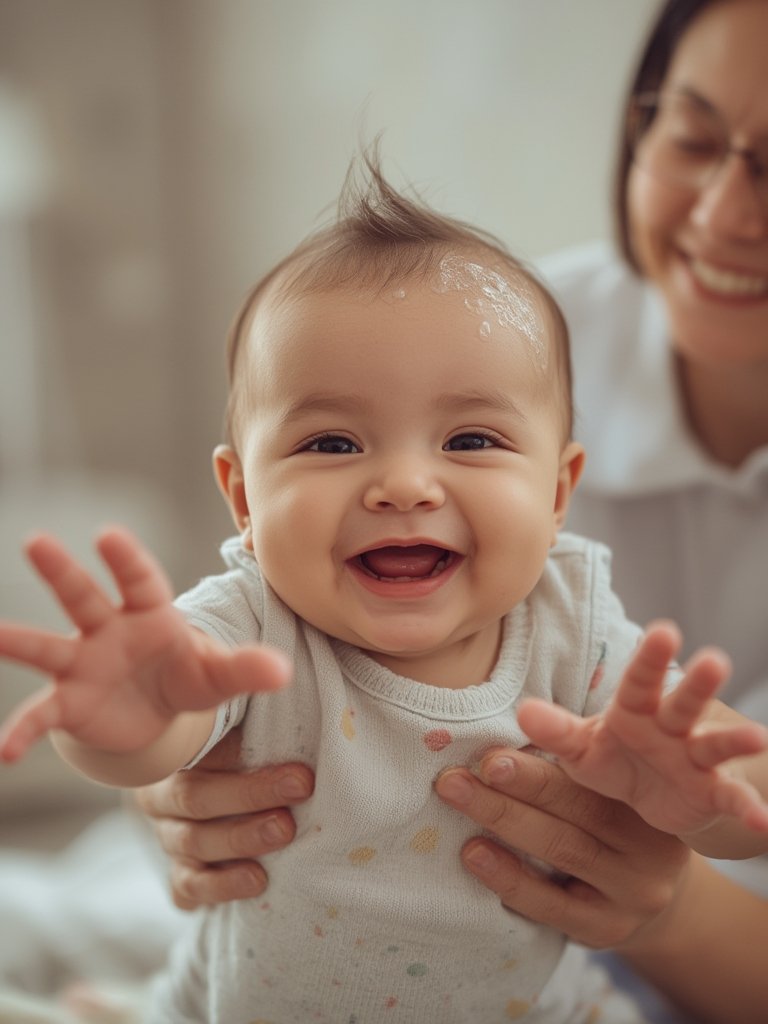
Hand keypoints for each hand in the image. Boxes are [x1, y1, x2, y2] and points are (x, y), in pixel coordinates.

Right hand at [0, 528, 290, 761]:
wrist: (160, 711)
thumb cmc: (189, 676)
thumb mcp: (218, 676)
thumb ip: (246, 669)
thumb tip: (283, 671)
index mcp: (151, 614)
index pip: (140, 580)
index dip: (126, 558)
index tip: (108, 535)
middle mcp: (109, 630)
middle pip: (83, 596)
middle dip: (61, 570)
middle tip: (36, 541)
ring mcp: (83, 664)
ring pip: (46, 647)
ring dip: (17, 640)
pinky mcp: (69, 703)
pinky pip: (42, 715)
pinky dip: (22, 731)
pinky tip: (4, 752)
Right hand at [135, 727, 313, 908]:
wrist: (214, 798)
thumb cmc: (240, 754)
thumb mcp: (240, 727)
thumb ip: (251, 712)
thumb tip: (281, 682)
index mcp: (174, 755)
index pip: (199, 752)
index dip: (241, 754)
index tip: (293, 760)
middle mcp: (162, 797)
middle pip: (196, 797)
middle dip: (252, 793)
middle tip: (300, 788)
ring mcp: (168, 840)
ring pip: (193, 842)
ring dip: (242, 837)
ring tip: (284, 832)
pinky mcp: (180, 879)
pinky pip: (188, 888)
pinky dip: (221, 886)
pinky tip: (255, 880)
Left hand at [435, 747, 690, 948]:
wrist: (660, 900)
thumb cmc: (617, 821)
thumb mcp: (612, 785)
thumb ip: (578, 758)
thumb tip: (515, 719)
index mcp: (646, 794)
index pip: (597, 771)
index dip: (549, 750)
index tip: (497, 746)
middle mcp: (649, 842)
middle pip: (577, 808)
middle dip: (514, 784)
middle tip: (458, 771)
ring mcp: (633, 890)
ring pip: (562, 850)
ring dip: (502, 819)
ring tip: (457, 797)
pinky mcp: (609, 928)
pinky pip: (552, 905)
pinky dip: (509, 877)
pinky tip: (474, 855)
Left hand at [517, 620, 767, 835]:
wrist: (643, 800)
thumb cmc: (610, 759)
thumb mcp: (580, 748)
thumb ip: (555, 730)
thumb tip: (523, 712)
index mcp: (633, 709)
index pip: (639, 680)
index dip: (650, 658)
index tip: (663, 631)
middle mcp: (669, 726)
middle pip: (682, 702)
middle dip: (698, 684)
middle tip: (715, 660)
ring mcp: (693, 757)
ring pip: (714, 744)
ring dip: (735, 740)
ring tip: (757, 737)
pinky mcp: (710, 790)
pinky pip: (730, 798)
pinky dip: (748, 809)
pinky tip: (764, 822)